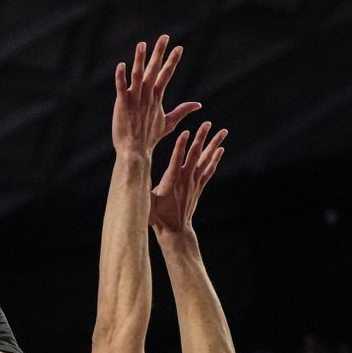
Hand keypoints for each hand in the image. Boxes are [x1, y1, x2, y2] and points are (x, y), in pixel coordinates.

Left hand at [112, 35, 200, 155]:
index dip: (172, 61)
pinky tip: (121, 65)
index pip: (166, 75)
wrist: (135, 151)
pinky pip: (121, 88)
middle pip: (155, 70)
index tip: (179, 47)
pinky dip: (121, 77)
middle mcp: (147, 95)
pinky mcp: (122, 104)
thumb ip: (182, 111)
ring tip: (142, 44)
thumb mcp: (169, 123)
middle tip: (164, 37)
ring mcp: (135, 99)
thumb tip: (199, 104)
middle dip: (160, 53)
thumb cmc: (150, 137)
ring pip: (138, 75)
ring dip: (140, 60)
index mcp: (156, 97)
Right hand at [149, 121, 226, 235]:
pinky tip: (220, 149)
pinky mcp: (199, 186)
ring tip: (222, 131)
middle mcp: (185, 179)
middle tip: (207, 123)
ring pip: (206, 159)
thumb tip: (129, 179)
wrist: (175, 229)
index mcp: (171, 180)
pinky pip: (209, 170)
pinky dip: (215, 159)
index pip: (177, 159)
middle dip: (201, 137)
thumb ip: (142, 188)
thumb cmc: (157, 215)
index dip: (181, 145)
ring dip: (214, 144)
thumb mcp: (146, 201)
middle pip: (195, 154)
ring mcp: (194, 182)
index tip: (186, 131)